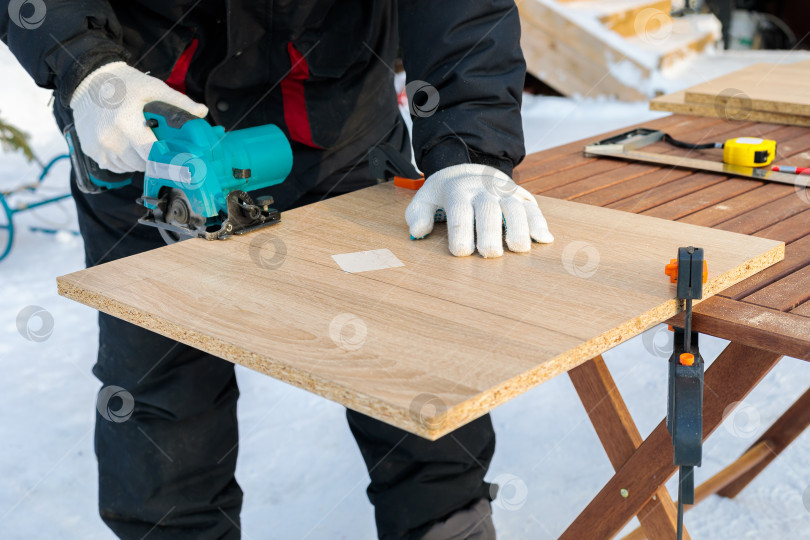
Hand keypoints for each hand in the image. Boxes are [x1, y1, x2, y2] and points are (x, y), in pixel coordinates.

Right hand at [69, 61, 207, 172]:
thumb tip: (202, 112)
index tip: (175, 157)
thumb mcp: (154, 88)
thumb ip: (179, 102)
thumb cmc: (125, 84)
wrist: (88, 80)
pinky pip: (115, 166)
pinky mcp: (91, 152)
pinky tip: (125, 143)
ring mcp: (99, 147)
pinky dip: (123, 160)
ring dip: (137, 159)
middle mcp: (111, 139)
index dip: (165, 158)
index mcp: (127, 124)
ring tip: (138, 140)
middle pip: (142, 164)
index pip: (152, 155)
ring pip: (129, 167)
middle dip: (152, 157)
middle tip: (155, 142)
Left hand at [405, 164, 553, 257]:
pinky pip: (532, 208)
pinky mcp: (521, 196)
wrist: (471, 169)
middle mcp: (483, 189)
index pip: (459, 210)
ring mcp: (504, 192)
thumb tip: (417, 231)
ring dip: (519, 227)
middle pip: (488, 209)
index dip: (461, 230)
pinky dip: (539, 223)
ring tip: (519, 249)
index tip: (461, 252)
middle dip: (490, 231)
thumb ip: (418, 214)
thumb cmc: (446, 194)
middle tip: (490, 254)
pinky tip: (543, 240)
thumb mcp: (425, 198)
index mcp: (458, 190)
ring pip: (514, 207)